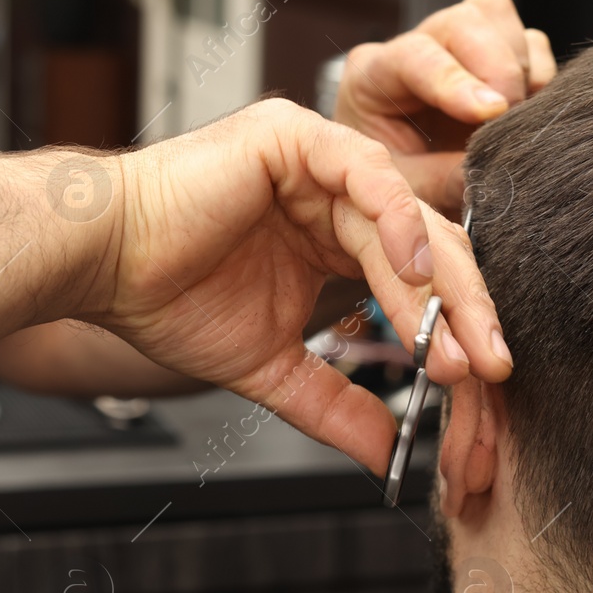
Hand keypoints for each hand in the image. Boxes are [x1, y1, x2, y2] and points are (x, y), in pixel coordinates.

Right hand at [85, 99, 511, 472]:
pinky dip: (393, 219)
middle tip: (493, 370)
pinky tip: (415, 269)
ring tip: (460, 340)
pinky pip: (364, 173)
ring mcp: (322, 161)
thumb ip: (333, 403)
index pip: (420, 283)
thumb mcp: (270, 368)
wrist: (99, 263)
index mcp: (339, 238)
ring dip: (439, 283)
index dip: (453, 335)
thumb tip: (384, 455)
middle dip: (466, 313)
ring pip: (406, 217)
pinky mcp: (297, 137)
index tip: (482, 392)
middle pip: (430, 249)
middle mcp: (340, 195)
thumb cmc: (167, 299)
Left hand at [333, 0, 554, 213]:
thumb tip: (494, 172)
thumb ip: (443, 181)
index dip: (455, 80)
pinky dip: (539, 76)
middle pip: (463, 21)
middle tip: (510, 118)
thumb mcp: (409, 189)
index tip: (490, 112)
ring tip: (516, 119)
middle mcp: (417, 45)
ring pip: (496, 17)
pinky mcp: (496, 51)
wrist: (405, 182)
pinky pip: (530, 42)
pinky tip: (526, 115)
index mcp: (374, 74)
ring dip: (520, 69)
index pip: (416, 55)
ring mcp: (457, 43)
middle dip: (498, 68)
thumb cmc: (396, 182)